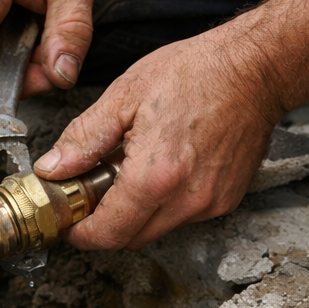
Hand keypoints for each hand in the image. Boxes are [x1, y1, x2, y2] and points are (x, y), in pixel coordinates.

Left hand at [32, 22, 281, 248]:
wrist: (255, 68)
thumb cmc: (196, 72)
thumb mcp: (124, 95)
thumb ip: (84, 138)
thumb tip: (53, 168)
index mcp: (156, 176)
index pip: (109, 233)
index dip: (82, 234)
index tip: (70, 222)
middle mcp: (187, 199)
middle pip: (130, 239)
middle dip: (105, 223)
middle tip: (93, 189)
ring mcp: (210, 203)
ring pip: (156, 230)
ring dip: (135, 212)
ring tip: (131, 170)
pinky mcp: (226, 200)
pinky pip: (182, 217)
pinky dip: (163, 204)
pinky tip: (161, 169)